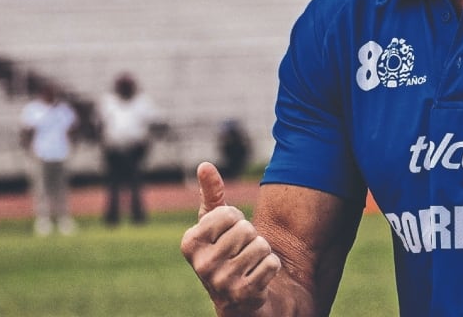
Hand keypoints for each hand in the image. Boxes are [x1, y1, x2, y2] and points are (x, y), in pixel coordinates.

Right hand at [181, 162, 281, 315]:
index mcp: (190, 243)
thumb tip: (204, 165)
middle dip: (251, 236)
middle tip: (241, 251)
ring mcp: (221, 282)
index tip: (228, 234)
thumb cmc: (225, 250)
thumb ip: (211, 194)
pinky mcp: (243, 294)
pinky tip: (258, 276)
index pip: (228, 214)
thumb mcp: (215, 223)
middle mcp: (202, 264)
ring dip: (262, 252)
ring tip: (249, 263)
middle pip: (246, 229)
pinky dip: (271, 267)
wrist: (236, 297)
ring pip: (261, 246)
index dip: (236, 220)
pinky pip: (271, 264)